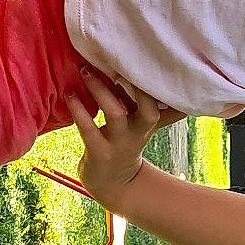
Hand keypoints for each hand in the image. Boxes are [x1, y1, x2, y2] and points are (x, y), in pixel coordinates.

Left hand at [63, 69, 182, 204]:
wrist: (113, 183)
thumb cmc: (128, 143)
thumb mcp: (147, 126)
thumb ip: (159, 105)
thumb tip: (174, 80)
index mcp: (149, 122)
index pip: (167, 106)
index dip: (163, 87)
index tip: (152, 61)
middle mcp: (138, 132)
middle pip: (148, 111)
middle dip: (137, 87)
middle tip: (118, 60)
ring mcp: (119, 144)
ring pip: (115, 114)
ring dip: (100, 90)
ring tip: (85, 71)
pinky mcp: (99, 153)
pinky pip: (88, 128)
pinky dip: (78, 110)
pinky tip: (70, 94)